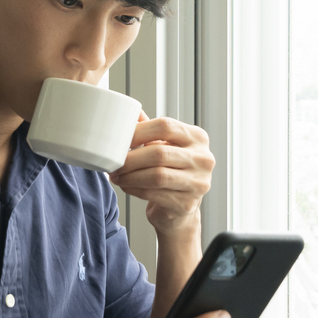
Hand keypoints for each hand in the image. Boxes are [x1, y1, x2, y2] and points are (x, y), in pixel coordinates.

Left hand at [110, 114, 213, 234]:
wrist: (181, 207)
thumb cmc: (171, 171)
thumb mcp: (165, 145)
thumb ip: (150, 128)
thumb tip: (128, 110)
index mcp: (197, 137)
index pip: (166, 126)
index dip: (139, 131)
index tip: (120, 139)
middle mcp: (203, 159)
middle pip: (159, 153)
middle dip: (131, 158)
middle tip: (114, 162)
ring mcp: (198, 183)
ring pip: (156, 176)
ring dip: (130, 175)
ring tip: (116, 175)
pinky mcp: (187, 204)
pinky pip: (154, 194)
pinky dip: (134, 189)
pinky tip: (126, 186)